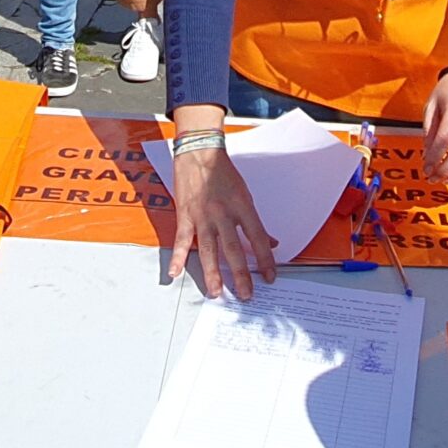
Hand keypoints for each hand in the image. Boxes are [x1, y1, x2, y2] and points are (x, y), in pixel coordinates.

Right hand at [166, 146, 278, 299]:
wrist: (199, 153)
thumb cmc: (223, 174)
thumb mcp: (246, 196)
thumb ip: (256, 223)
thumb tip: (272, 242)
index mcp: (242, 207)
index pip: (257, 238)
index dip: (266, 259)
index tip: (271, 277)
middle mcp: (223, 214)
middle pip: (234, 249)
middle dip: (241, 274)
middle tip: (246, 294)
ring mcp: (202, 216)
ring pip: (208, 249)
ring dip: (212, 273)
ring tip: (216, 292)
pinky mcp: (185, 215)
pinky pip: (181, 240)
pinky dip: (177, 257)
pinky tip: (175, 273)